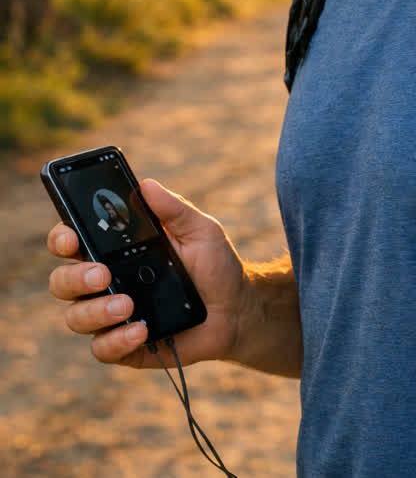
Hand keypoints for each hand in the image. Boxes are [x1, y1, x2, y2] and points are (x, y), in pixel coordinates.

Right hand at [47, 179, 247, 368]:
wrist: (236, 309)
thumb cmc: (214, 264)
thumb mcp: (200, 230)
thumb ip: (174, 209)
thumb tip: (146, 185)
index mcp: (115, 250)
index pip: (72, 241)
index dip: (62, 238)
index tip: (71, 238)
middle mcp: (105, 283)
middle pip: (62, 281)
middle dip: (74, 277)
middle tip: (103, 274)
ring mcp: (111, 316)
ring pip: (75, 317)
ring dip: (95, 311)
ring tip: (128, 304)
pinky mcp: (124, 346)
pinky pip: (102, 349)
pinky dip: (117, 340)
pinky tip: (141, 329)